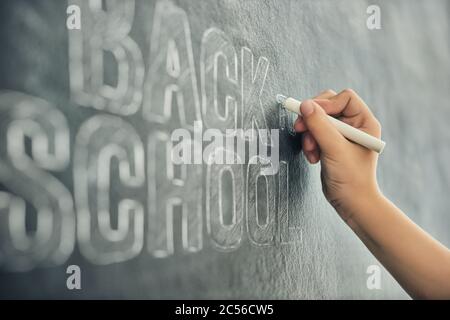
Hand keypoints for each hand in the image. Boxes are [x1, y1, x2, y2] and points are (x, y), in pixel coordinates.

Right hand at [294, 89, 381, 220]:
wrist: (351, 203)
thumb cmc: (352, 179)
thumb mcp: (334, 149)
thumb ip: (319, 125)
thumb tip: (305, 105)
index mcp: (364, 122)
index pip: (344, 98)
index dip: (326, 103)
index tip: (311, 114)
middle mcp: (355, 125)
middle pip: (328, 106)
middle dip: (313, 119)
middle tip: (300, 128)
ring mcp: (342, 135)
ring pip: (318, 120)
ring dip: (310, 134)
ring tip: (311, 151)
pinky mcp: (331, 144)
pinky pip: (315, 133)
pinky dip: (310, 143)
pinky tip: (313, 157)